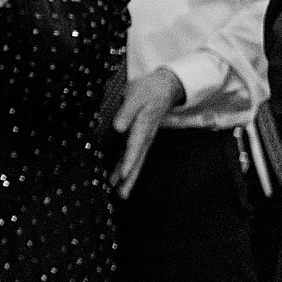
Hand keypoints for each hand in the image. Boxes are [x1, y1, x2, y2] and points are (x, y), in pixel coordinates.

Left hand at [110, 69, 184, 198]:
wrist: (164, 86)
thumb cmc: (148, 90)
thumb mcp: (135, 95)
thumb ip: (127, 111)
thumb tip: (118, 127)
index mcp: (144, 126)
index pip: (135, 147)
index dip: (128, 162)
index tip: (123, 176)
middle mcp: (146, 136)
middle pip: (137, 160)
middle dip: (129, 178)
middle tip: (122, 195)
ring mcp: (145, 139)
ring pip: (136, 161)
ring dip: (128, 178)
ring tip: (120, 194)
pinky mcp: (141, 139)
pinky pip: (133, 157)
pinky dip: (126, 168)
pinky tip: (116, 179)